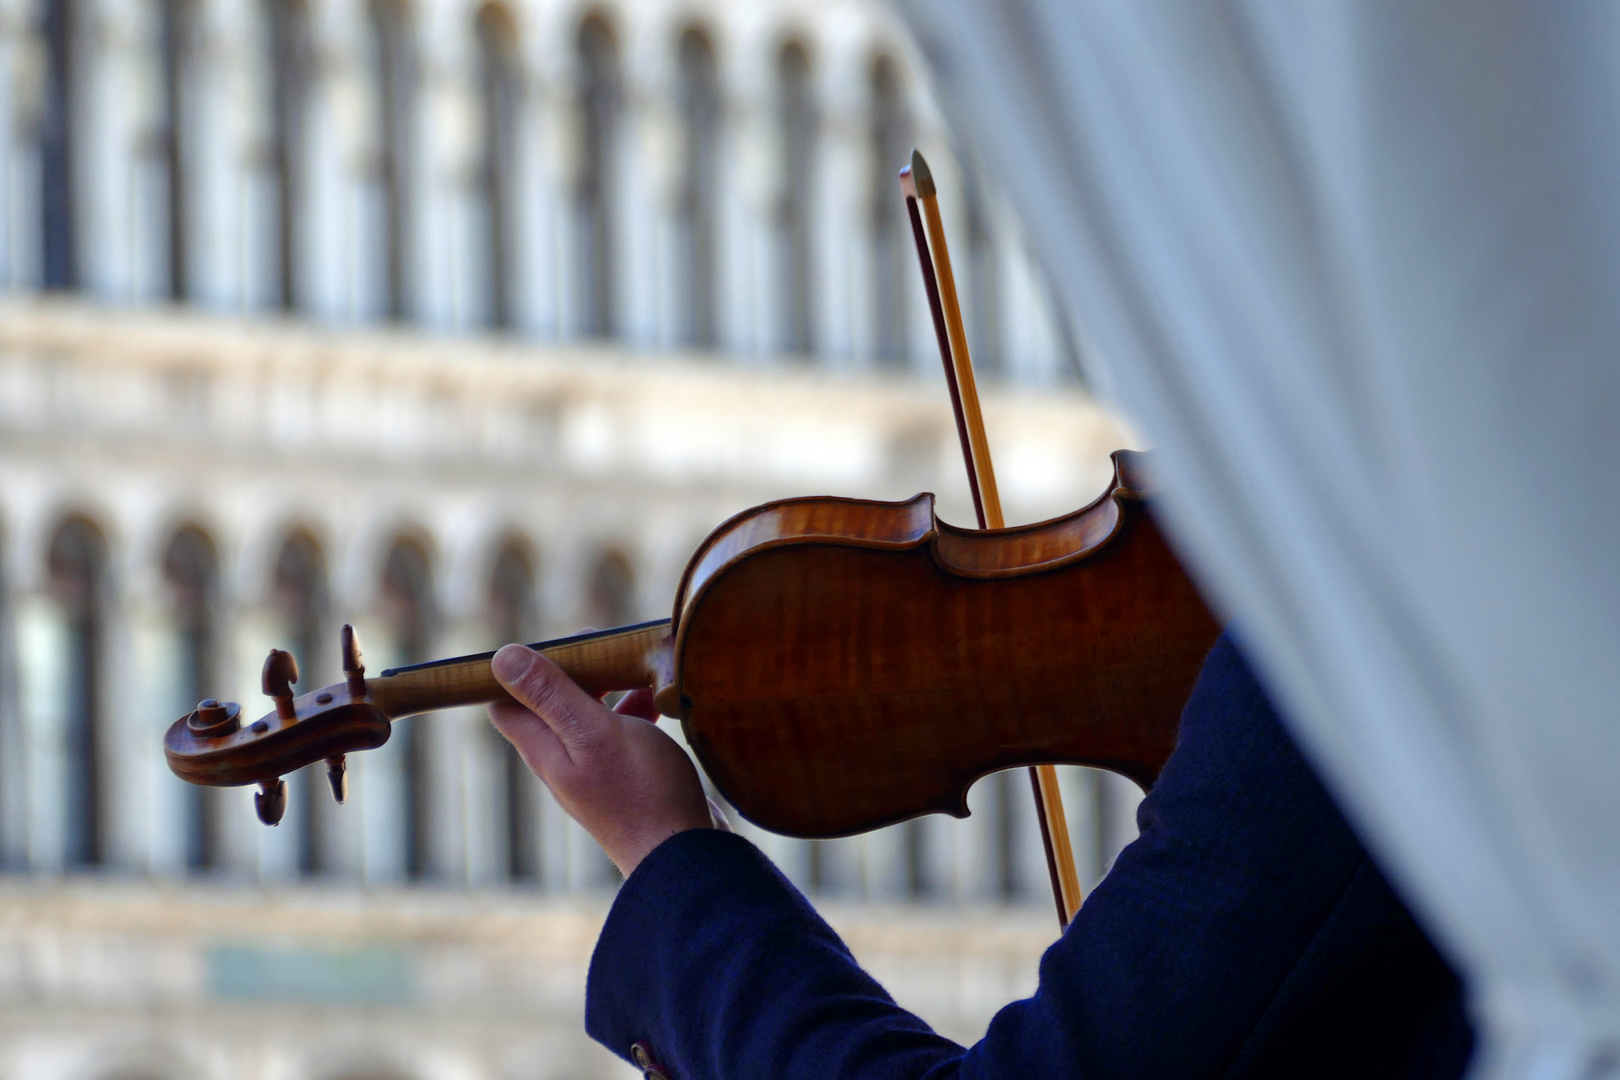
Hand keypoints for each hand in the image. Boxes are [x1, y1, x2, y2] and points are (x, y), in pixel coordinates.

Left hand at [488, 644, 714, 876]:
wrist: (685, 854)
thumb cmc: (641, 793)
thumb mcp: (594, 733)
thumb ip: (550, 695)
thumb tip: (501, 657)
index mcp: (545, 749)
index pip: (506, 703)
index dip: (517, 670)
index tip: (549, 643)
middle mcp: (564, 760)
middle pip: (550, 703)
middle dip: (570, 668)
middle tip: (601, 643)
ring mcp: (596, 769)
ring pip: (589, 713)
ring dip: (606, 685)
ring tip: (635, 661)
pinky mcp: (628, 775)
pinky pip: (622, 729)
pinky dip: (635, 706)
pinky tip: (659, 698)